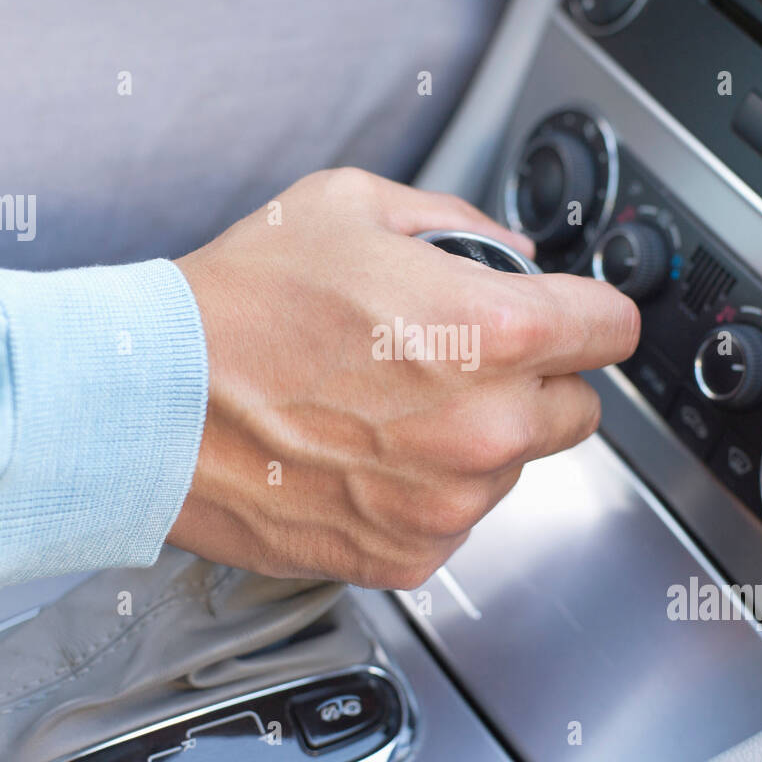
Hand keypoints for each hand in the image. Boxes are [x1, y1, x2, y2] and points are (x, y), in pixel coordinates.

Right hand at [169, 168, 638, 588]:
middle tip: (459, 360)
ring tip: (389, 406)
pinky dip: (427, 492)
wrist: (149, 404)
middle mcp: (484, 427)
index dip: (590, 315)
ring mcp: (447, 501)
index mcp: (490, 330)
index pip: (612, 330)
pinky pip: (456, 518)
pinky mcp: (406, 554)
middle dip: (535, 381)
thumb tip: (511, 253)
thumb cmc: (236, 308)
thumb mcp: (351, 207)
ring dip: (477, 441)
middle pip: (577, 410)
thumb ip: (458, 224)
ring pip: (514, 469)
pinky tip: (365, 453)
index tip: (573, 319)